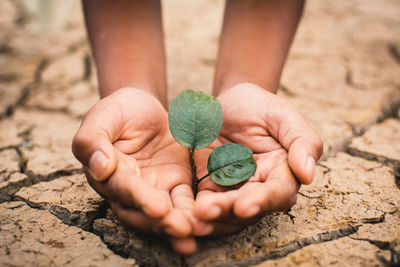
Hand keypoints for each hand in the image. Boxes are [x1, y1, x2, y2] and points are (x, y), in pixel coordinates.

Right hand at [72, 88, 210, 253]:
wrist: (145, 107)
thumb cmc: (119, 110)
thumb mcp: (103, 117)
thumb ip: (93, 140)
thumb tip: (98, 168)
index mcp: (109, 173)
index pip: (124, 189)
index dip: (140, 199)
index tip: (157, 209)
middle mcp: (130, 189)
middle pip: (143, 212)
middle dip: (162, 222)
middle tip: (181, 229)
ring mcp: (155, 188)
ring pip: (166, 212)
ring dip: (179, 224)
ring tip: (195, 232)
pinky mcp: (176, 183)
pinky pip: (185, 200)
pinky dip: (194, 211)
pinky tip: (208, 220)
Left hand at [193, 83, 322, 233]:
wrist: (226, 102)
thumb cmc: (258, 105)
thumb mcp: (281, 114)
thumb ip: (301, 140)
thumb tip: (308, 174)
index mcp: (282, 171)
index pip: (278, 193)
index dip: (263, 201)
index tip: (245, 206)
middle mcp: (260, 186)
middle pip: (249, 207)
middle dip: (229, 211)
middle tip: (207, 211)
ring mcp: (234, 189)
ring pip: (227, 212)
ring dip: (212, 216)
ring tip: (194, 214)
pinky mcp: (211, 187)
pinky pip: (206, 203)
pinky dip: (196, 210)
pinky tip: (185, 211)